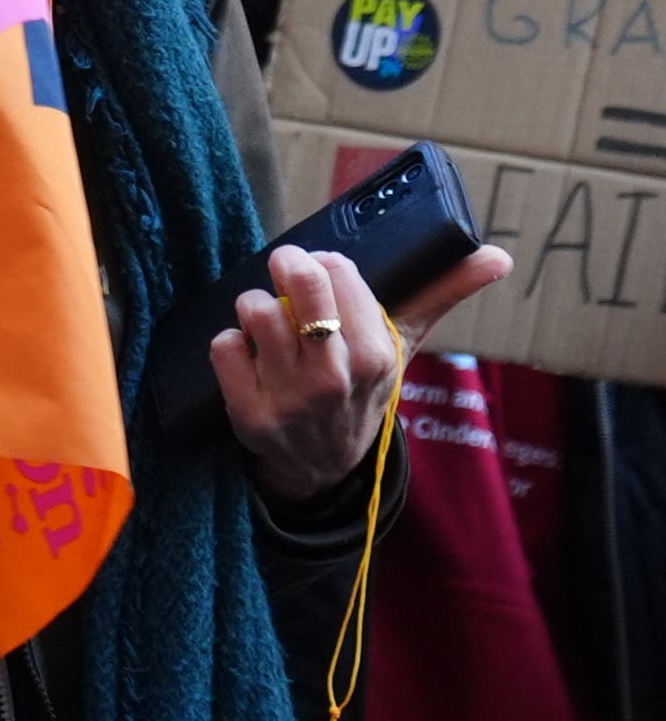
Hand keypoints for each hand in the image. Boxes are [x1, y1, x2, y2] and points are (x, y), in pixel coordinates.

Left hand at [215, 240, 510, 500]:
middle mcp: (336, 377)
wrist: (324, 465)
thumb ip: (442, 294)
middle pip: (301, 286)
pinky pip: (222, 346)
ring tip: (268, 320)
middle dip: (287, 265)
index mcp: (378, 355)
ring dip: (254, 305)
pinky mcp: (249, 413)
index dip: (322, 262)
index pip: (340, 272)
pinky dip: (228, 343)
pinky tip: (248, 357)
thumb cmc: (361, 385)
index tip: (320, 269)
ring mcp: (291, 397)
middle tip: (284, 268)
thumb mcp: (402, 345)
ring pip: (256, 311)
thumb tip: (499, 255)